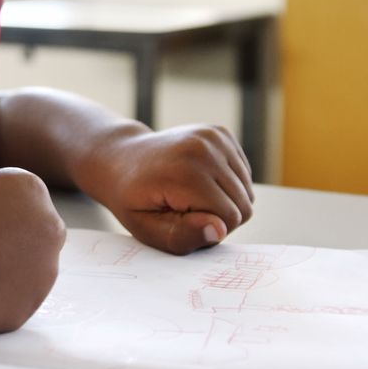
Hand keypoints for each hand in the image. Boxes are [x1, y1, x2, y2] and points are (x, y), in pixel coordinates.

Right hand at [0, 168, 65, 339]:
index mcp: (28, 187)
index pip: (25, 194)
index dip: (0, 204)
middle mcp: (47, 227)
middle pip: (39, 229)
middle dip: (16, 236)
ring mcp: (42, 271)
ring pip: (28, 268)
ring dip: (5, 268)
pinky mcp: (26, 307)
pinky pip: (12, 299)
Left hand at [89, 124, 253, 255]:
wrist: (121, 159)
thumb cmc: (132, 198)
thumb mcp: (145, 228)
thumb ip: (182, 235)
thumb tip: (219, 230)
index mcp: (184, 172)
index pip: (230, 218)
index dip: (210, 229)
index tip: (183, 220)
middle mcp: (203, 148)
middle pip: (243, 204)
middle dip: (219, 216)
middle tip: (186, 210)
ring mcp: (213, 137)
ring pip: (246, 190)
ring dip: (224, 200)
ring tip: (191, 196)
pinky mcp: (220, 133)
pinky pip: (243, 174)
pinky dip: (226, 183)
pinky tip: (199, 180)